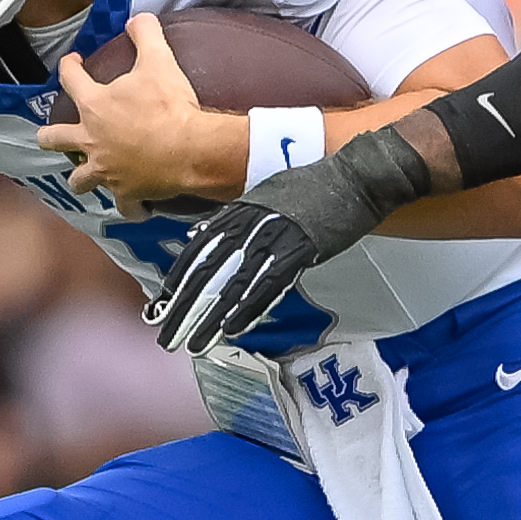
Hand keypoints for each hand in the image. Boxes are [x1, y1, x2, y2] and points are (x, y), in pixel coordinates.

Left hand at [35, 16, 227, 210]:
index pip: (70, 80)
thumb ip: (146, 35)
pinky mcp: (127, 191)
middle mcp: (91, 140)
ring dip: (81, 177)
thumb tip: (139, 18)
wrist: (192, 149)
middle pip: (55, 139)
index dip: (69, 67)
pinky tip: (134, 206)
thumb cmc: (172, 107)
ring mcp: (106, 169)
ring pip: (80, 179)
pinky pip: (124, 205)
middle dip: (50, 136)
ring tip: (85, 176)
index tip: (72, 63)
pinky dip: (129, 206)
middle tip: (52, 134)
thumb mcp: (160, 61)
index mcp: (95, 106)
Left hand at [150, 124, 439, 348]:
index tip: (163, 300)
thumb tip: (206, 229)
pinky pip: (266, 286)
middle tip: (167, 334)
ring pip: (231, 284)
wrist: (357, 176)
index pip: (200, 246)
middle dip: (184, 306)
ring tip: (193, 342)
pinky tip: (231, 328)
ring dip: (209, 317)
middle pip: (207, 270)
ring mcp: (273, 238)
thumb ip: (238, 212)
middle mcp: (250, 223)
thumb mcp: (270, 192)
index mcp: (242, 209)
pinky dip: (247, 308)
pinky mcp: (298, 251)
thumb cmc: (320, 184)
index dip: (180, 275)